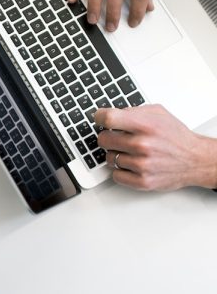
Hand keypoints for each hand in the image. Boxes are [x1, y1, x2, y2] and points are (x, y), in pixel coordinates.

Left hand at [95, 104, 216, 190]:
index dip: (99, 117)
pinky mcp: (142, 181)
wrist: (195, 160)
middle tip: (117, 138)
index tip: (99, 118)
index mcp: (145, 125)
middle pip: (103, 139)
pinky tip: (131, 164)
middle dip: (108, 137)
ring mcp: (141, 165)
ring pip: (109, 158)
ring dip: (116, 155)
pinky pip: (115, 175)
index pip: (108, 119)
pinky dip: (121, 170)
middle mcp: (142, 145)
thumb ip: (133, 111)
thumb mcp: (158, 113)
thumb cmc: (176, 136)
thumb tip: (110, 114)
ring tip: (130, 152)